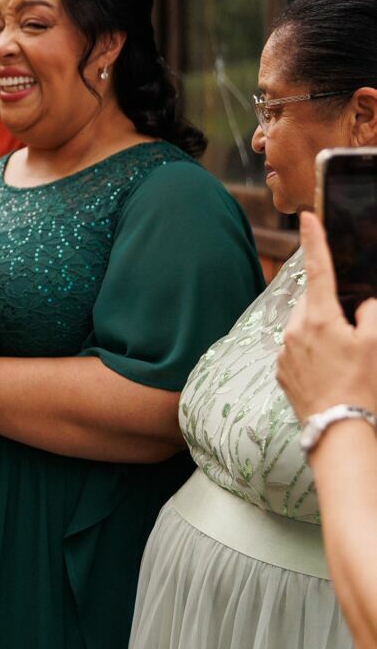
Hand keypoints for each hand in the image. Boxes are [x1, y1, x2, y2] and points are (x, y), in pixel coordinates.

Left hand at [277, 212, 376, 420]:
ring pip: (304, 329)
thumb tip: (363, 305)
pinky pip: (297, 352)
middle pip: (313, 304)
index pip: (318, 269)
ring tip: (341, 363)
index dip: (315, 240)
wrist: (338, 431)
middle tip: (352, 337)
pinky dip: (312, 354)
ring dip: (321, 334)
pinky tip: (328, 374)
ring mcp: (284, 353)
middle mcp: (295, 331)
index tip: (307, 217)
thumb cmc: (362, 386)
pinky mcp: (281, 372)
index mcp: (319, 318)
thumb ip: (371, 313)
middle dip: (330, 309)